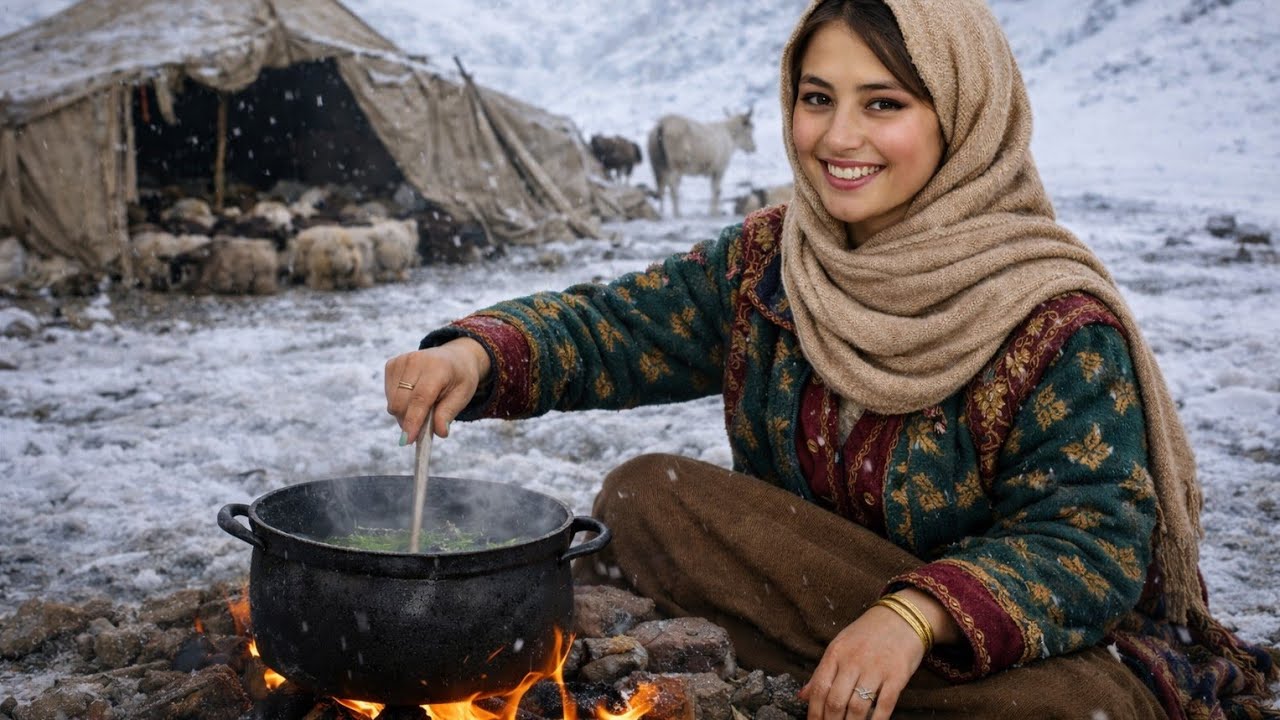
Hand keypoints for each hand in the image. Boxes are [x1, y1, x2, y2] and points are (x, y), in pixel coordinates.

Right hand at [384, 338, 489, 440]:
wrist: (454, 357)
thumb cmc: (459, 378)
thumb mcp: (463, 395)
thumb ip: (448, 413)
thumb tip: (440, 432)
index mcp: (438, 368)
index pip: (420, 398)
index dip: (413, 420)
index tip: (407, 440)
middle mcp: (416, 361)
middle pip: (402, 403)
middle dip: (409, 421)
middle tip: (424, 425)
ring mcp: (401, 361)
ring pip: (393, 401)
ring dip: (404, 413)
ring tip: (423, 406)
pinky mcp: (392, 364)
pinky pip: (389, 395)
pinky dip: (399, 402)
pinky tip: (413, 396)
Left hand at [800, 588, 953, 719]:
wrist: (901, 617)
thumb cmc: (867, 634)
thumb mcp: (839, 646)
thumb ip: (821, 672)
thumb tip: (801, 696)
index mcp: (835, 653)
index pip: (819, 689)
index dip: (814, 713)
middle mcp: (853, 661)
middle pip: (836, 701)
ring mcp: (876, 668)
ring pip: (858, 707)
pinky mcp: (897, 675)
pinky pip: (884, 705)